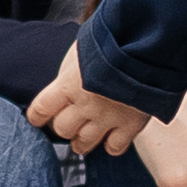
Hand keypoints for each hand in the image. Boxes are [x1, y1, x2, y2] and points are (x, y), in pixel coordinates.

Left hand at [27, 36, 149, 156]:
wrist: (149, 44)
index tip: (38, 118)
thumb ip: (73, 69)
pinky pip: (114, 148)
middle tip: (69, 120)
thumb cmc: (115, 39)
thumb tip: (67, 77)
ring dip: (82, 140)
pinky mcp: (130, 126)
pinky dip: (111, 144)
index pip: (41, 110)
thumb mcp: (83, 48)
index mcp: (69, 84)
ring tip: (86, 133)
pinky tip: (112, 136)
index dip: (37, 116)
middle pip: (62, 129)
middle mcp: (85, 105)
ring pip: (84, 144)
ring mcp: (108, 118)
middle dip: (64, 125)